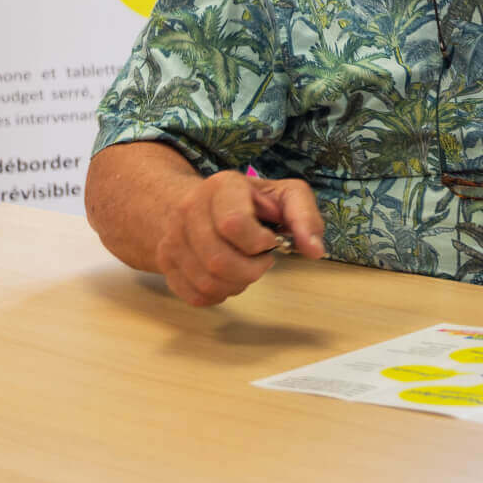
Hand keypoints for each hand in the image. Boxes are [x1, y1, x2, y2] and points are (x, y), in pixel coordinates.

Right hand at [152, 170, 323, 306]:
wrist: (200, 205)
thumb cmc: (250, 202)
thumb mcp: (285, 195)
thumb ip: (305, 217)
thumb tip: (315, 250)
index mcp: (221, 187)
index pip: (233, 224)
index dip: (258, 242)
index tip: (269, 240)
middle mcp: (189, 210)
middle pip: (218, 261)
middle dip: (251, 270)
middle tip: (261, 259)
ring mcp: (172, 239)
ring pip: (207, 282)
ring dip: (237, 284)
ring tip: (246, 267)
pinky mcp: (167, 264)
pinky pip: (196, 296)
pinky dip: (221, 294)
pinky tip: (229, 277)